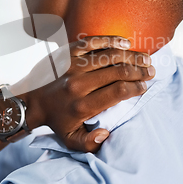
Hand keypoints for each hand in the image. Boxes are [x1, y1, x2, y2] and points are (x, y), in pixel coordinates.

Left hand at [19, 35, 154, 152]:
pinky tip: (125, 43)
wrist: (31, 101)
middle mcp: (79, 83)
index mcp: (83, 105)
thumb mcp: (70, 139)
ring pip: (109, 55)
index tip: (144, 86)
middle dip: (139, 70)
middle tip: (151, 71)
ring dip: (130, 55)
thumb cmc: (56, 120)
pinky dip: (110, 40)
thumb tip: (106, 133)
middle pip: (117, 71)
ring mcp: (73, 65)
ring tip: (145, 58)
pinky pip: (92, 41)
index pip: (118, 91)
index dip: (136, 87)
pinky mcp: (67, 53)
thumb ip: (89, 143)